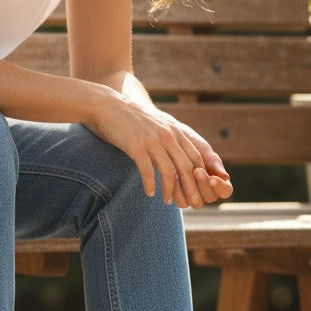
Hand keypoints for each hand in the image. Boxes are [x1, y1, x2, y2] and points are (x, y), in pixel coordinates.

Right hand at [86, 93, 232, 207]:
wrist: (110, 107)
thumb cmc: (134, 120)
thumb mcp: (158, 126)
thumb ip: (171, 138)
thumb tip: (180, 159)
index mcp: (176, 131)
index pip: (196, 157)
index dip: (200, 176)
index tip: (199, 190)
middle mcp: (168, 136)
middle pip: (187, 167)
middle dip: (190, 188)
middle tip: (190, 203)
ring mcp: (153, 141)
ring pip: (169, 172)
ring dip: (169, 190)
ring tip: (167, 201)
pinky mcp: (137, 147)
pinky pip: (148, 171)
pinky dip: (150, 185)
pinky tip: (149, 193)